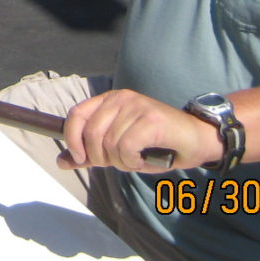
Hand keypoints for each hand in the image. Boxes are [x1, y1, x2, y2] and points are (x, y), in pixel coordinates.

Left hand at [59, 89, 220, 172]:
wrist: (198, 139)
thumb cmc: (158, 145)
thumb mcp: (119, 149)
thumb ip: (91, 152)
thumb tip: (61, 162)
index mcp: (109, 100)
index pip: (76, 114)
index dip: (72, 139)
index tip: (80, 157)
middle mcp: (121, 98)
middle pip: (91, 134)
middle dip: (101, 158)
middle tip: (121, 162)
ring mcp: (136, 106)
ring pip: (110, 145)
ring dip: (122, 163)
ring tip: (136, 159)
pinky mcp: (150, 119)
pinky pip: (126, 148)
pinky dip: (132, 162)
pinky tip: (144, 160)